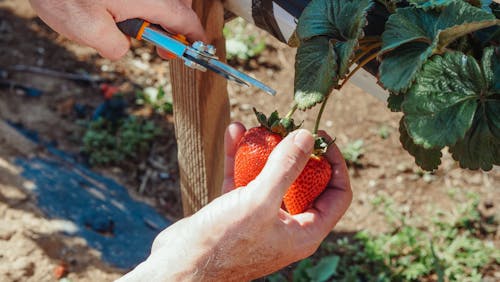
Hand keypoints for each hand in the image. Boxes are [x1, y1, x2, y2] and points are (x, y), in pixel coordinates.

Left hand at [29, 0, 206, 59]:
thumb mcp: (87, 30)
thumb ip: (115, 47)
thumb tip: (122, 48)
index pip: (184, 19)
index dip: (194, 36)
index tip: (199, 49)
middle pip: (179, 6)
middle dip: (177, 28)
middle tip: (162, 49)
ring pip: (163, 0)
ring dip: (161, 16)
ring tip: (141, 32)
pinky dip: (148, 7)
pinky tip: (126, 14)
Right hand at [117, 123, 351, 280]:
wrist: (179, 266)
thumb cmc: (223, 243)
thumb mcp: (260, 201)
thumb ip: (286, 167)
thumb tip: (308, 137)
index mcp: (305, 232)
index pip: (337, 194)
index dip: (335, 163)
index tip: (321, 137)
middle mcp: (287, 226)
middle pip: (303, 182)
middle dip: (294, 152)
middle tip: (287, 128)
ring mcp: (261, 218)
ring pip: (270, 177)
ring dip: (264, 151)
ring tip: (258, 126)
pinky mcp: (237, 211)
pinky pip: (245, 180)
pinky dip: (240, 158)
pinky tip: (234, 134)